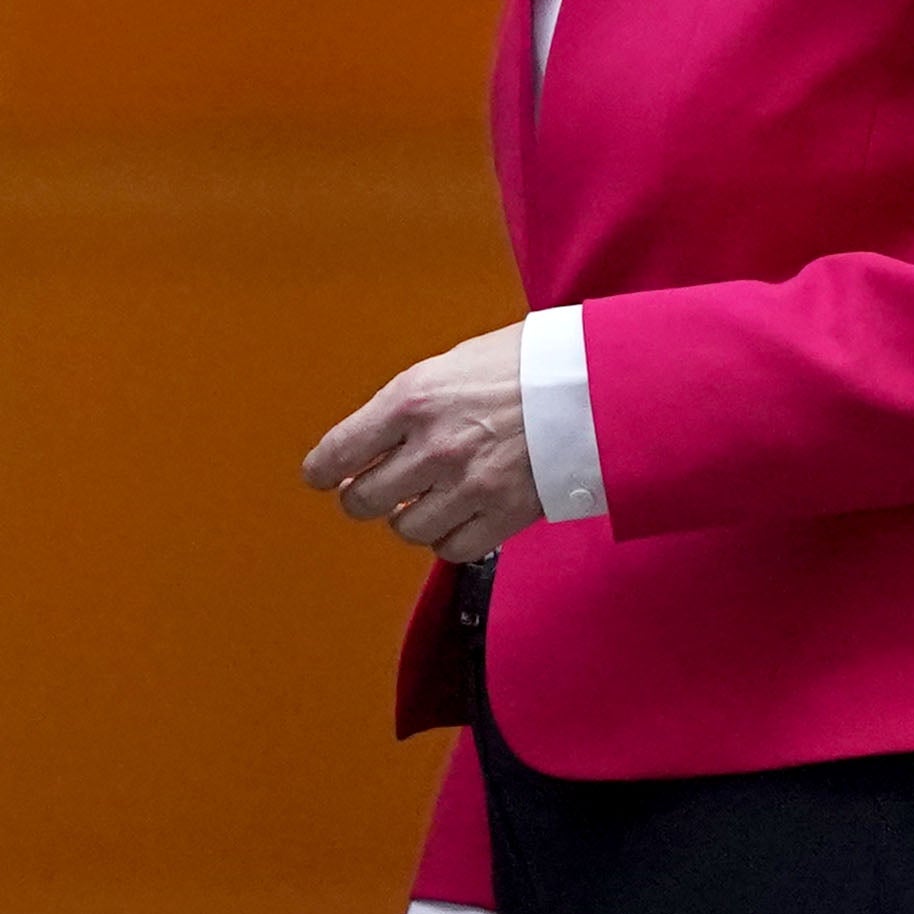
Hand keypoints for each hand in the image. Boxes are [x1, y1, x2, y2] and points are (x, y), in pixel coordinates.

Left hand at [303, 326, 542, 562]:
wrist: (593, 384)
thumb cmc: (524, 365)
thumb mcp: (450, 365)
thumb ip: (409, 406)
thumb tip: (376, 440)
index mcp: (411, 401)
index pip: (337, 452)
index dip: (321, 471)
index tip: (321, 476)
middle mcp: (432, 448)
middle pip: (362, 500)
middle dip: (361, 497)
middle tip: (372, 491)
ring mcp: (467, 487)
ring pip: (405, 529)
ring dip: (407, 518)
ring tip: (423, 501)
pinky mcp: (503, 516)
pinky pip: (452, 549)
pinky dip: (448, 539)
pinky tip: (456, 519)